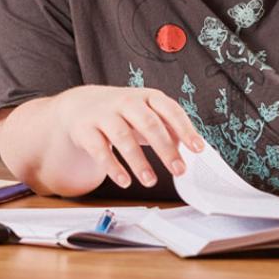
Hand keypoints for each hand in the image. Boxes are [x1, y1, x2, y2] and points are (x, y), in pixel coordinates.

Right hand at [54, 85, 203, 188]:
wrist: (80, 106)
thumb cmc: (122, 113)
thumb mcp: (146, 114)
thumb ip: (167, 128)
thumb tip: (187, 148)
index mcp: (146, 97)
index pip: (170, 109)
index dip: (185, 128)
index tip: (198, 148)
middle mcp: (125, 102)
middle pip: (148, 123)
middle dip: (165, 148)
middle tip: (179, 170)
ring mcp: (104, 114)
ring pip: (123, 137)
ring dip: (139, 162)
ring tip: (151, 181)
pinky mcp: (85, 129)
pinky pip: (99, 149)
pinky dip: (113, 167)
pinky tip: (124, 181)